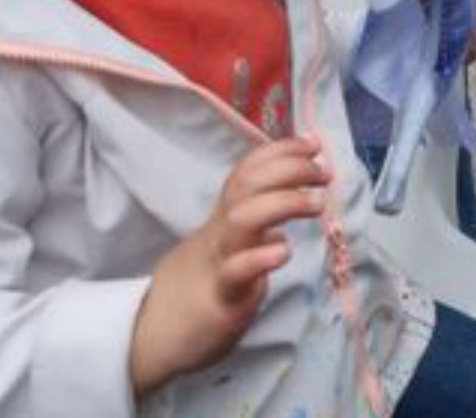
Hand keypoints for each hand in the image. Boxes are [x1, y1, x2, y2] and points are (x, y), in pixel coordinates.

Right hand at [129, 136, 329, 398]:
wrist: (152, 333)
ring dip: (283, 203)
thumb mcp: (231, 246)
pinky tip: (283, 253)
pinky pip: (235, 272)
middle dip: (289, 168)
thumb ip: (257, 227)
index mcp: (224, 218)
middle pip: (247, 184)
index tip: (312, 142)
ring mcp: (218, 261)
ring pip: (242, 220)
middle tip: (323, 173)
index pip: (248, 171)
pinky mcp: (221, 297)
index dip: (280, 151)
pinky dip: (259, 259)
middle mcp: (221, 232)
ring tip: (316, 205)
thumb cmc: (202, 286)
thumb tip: (293, 212)